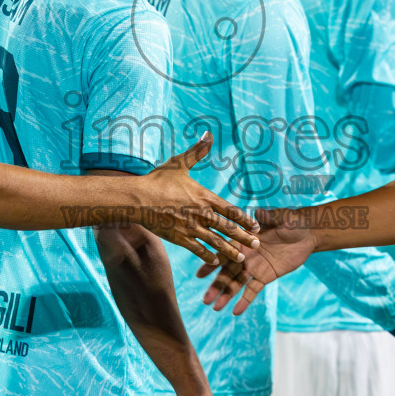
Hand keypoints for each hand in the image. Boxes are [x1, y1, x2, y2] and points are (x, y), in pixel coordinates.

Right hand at [136, 133, 258, 264]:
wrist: (137, 198)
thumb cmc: (158, 180)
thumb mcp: (180, 163)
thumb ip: (197, 151)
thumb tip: (208, 134)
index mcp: (204, 197)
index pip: (231, 210)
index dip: (245, 219)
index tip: (256, 227)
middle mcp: (201, 214)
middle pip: (228, 228)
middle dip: (244, 238)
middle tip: (257, 245)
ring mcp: (191, 227)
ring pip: (216, 242)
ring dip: (229, 251)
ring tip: (241, 258)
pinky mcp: (179, 238)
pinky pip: (197, 249)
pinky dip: (207, 256)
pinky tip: (214, 261)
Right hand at [199, 208, 320, 314]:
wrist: (307, 233)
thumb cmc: (290, 220)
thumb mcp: (280, 217)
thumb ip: (268, 218)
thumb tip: (258, 213)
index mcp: (244, 240)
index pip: (225, 252)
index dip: (212, 263)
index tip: (199, 274)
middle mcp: (245, 255)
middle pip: (227, 272)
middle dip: (216, 286)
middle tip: (205, 300)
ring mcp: (254, 267)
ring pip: (236, 283)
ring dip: (226, 295)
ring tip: (215, 308)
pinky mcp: (265, 276)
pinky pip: (253, 290)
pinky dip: (244, 301)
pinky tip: (235, 312)